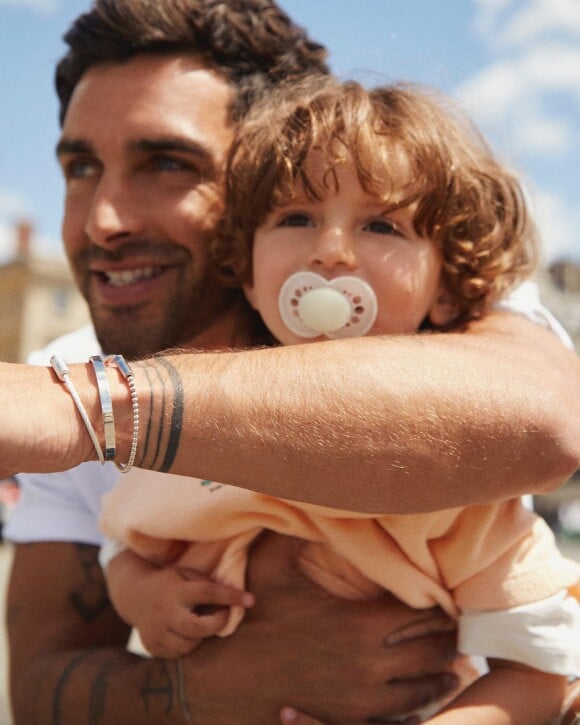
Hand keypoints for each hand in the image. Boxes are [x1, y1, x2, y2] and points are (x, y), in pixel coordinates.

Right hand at [107, 551, 253, 657]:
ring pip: (189, 644)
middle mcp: (164, 612)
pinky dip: (188, 644)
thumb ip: (207, 584)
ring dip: (202, 636)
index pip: (207, 592)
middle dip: (217, 624)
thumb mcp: (186, 574)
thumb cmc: (171, 582)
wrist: (134, 595)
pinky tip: (186, 632)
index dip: (230, 597)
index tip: (251, 600)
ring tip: (201, 622)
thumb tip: (236, 596)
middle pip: (197, 628)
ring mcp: (156, 632)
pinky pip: (178, 654)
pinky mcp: (152, 647)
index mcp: (176, 590)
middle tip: (225, 617)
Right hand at [178, 533, 459, 723]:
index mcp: (358, 623)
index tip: (447, 598)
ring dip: (442, 671)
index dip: (440, 607)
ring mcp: (363, 697)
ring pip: (425, 686)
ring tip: (452, 660)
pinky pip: (402, 712)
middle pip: (432, 651)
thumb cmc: (252, 620)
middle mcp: (370, 663)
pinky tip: (427, 689)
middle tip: (457, 627)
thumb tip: (308, 497)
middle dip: (448, 638)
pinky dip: (421, 699)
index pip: (422, 614)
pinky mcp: (351, 719)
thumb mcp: (271, 568)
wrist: (224, 680)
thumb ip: (297, 533)